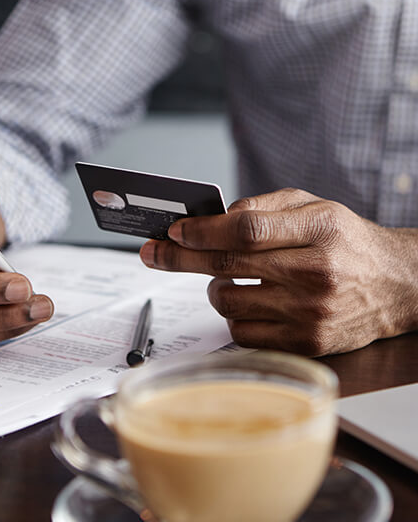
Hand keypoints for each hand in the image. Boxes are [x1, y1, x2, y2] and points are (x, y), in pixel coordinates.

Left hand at [139, 188, 417, 355]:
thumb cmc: (347, 241)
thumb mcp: (314, 206)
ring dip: (214, 288)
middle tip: (155, 253)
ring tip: (225, 277)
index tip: (175, 231)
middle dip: (181, 259)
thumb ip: (264, 206)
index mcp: (319, 229)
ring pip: (229, 303)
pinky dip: (234, 316)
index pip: (246, 230)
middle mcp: (315, 273)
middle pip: (228, 267)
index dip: (203, 231)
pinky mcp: (307, 344)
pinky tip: (248, 301)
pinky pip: (244, 333)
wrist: (396, 285)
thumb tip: (214, 219)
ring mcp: (311, 313)